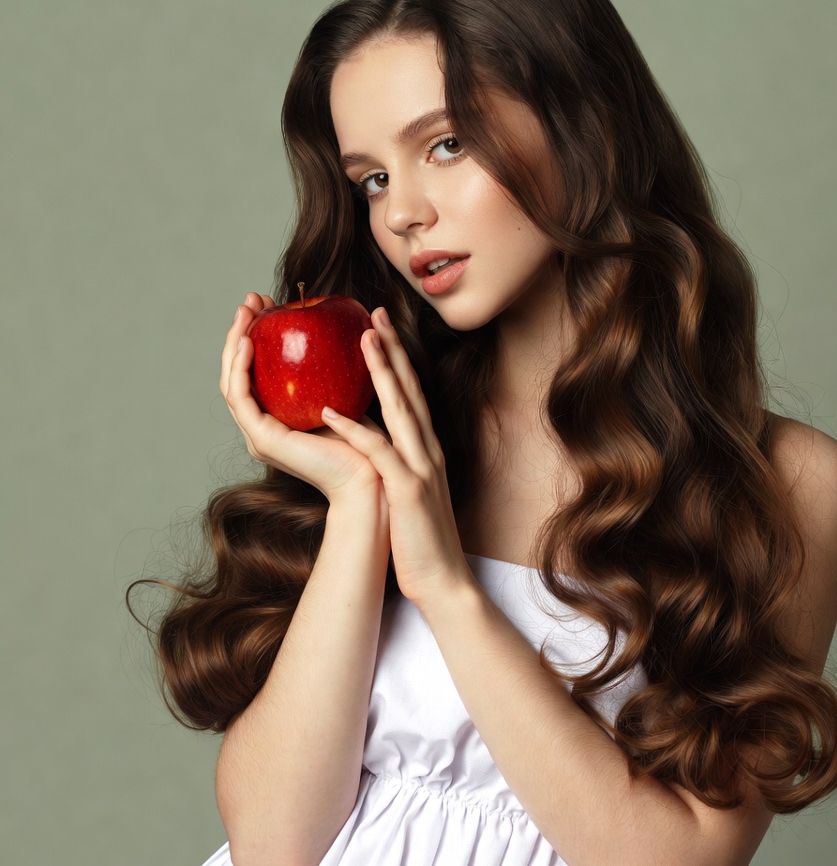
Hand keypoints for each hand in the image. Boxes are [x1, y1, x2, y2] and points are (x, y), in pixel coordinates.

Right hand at [220, 292, 384, 504]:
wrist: (372, 480)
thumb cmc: (370, 444)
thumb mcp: (348, 396)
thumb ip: (338, 373)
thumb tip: (352, 330)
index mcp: (280, 419)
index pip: (259, 372)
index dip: (260, 335)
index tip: (269, 302)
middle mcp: (264, 427)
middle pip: (240, 373)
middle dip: (241, 332)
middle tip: (252, 298)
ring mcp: (259, 435)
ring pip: (232, 381)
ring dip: (234, 343)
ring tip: (246, 310)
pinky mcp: (262, 440)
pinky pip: (240, 398)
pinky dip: (240, 368)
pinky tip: (249, 342)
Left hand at [319, 307, 473, 605]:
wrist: (445, 581)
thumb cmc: (420, 539)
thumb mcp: (410, 492)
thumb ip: (400, 463)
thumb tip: (374, 444)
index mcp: (426, 450)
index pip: (412, 395)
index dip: (397, 359)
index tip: (381, 328)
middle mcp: (427, 450)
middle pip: (410, 390)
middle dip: (392, 349)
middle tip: (375, 314)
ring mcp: (421, 467)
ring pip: (401, 409)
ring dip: (381, 372)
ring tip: (362, 339)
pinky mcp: (407, 490)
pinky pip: (379, 452)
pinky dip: (356, 429)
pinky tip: (332, 410)